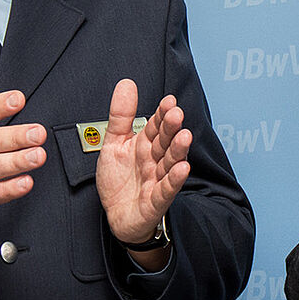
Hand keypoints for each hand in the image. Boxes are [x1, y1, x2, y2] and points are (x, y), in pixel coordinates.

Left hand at [96, 79, 189, 268]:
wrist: (116, 215)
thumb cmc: (119, 181)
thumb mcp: (113, 142)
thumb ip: (121, 114)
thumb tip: (127, 84)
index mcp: (145, 145)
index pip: (156, 126)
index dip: (162, 114)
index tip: (168, 101)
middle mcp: (154, 161)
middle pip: (165, 142)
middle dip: (171, 129)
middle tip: (176, 114)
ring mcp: (156, 180)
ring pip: (170, 163)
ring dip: (178, 151)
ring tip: (184, 136)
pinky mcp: (155, 201)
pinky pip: (166, 190)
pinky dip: (174, 180)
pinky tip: (182, 168)